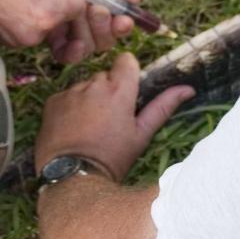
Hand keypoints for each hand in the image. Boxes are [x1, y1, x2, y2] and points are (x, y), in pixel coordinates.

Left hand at [18, 0, 138, 61]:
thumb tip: (133, 0)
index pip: (115, 22)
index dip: (121, 25)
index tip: (121, 20)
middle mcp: (83, 15)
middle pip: (104, 38)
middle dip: (105, 27)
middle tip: (96, 9)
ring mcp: (65, 24)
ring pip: (88, 46)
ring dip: (90, 34)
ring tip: (83, 11)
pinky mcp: (46, 32)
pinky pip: (63, 53)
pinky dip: (71, 51)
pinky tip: (71, 41)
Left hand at [36, 53, 194, 180]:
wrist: (72, 178)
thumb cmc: (112, 158)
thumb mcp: (141, 135)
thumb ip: (163, 107)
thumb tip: (188, 88)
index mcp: (119, 90)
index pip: (126, 60)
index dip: (127, 74)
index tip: (127, 92)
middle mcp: (93, 84)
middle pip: (104, 76)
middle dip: (108, 90)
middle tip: (109, 119)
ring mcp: (70, 92)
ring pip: (84, 86)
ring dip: (88, 99)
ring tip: (89, 127)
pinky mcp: (51, 102)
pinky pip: (65, 96)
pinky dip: (69, 107)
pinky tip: (72, 129)